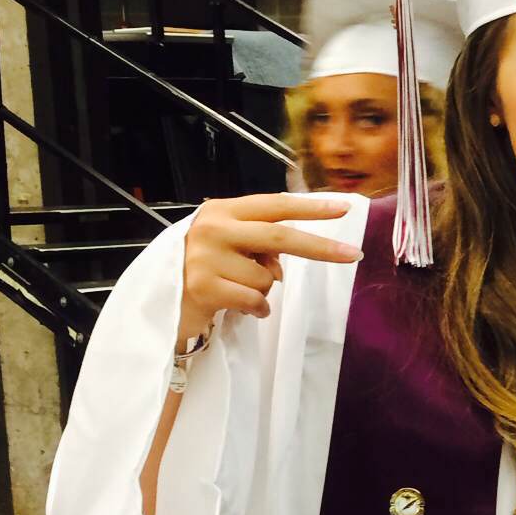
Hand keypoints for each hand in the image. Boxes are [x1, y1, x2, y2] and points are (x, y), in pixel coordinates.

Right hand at [179, 194, 359, 345]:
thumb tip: (283, 265)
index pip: (274, 205)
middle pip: (279, 237)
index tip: (343, 208)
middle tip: (353, 255)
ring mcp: (205, 257)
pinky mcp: (202, 287)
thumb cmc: (205, 270)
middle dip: (320, 248)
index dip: (310, 208)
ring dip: (263, 290)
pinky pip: (255, 300)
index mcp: (222, 210)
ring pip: (267, 277)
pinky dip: (256, 309)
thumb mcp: (231, 247)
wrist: (161, 301)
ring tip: (237, 290)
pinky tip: (236, 307)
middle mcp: (212, 228)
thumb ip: (260, 244)